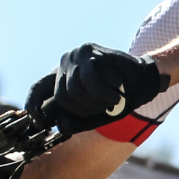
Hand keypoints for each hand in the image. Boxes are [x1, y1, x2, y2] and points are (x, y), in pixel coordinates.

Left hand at [24, 43, 167, 134]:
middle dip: (83, 109)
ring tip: (111, 98)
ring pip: (74, 91)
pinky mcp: (90, 53)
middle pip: (61, 97)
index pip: (37, 88)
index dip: (34, 106)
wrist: (144, 81)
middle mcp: (65, 62)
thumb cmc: (118, 97)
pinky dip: (104, 94)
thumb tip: (60, 125)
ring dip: (96, 102)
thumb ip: (75, 120)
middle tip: (103, 107)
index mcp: (62, 76)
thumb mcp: (93, 113)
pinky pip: (89, 82)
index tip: (39, 122)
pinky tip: (115, 95)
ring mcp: (76, 55)